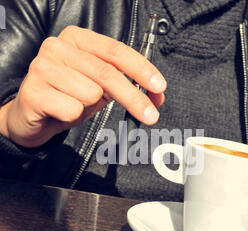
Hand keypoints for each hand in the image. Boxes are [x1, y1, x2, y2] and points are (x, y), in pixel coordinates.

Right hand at [0, 26, 166, 147]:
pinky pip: (72, 109)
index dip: (141, 69)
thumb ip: (124, 85)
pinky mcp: (34, 91)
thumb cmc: (66, 98)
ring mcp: (43, 67)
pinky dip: (73, 116)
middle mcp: (58, 47)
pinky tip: (61, 111)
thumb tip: (155, 95)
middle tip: (150, 115)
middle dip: (134, 98)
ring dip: (89, 106)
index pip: (116, 51)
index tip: (158, 87)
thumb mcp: (99, 88)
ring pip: (91, 93)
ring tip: (75, 104)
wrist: (31, 115)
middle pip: (108, 74)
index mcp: (77, 40)